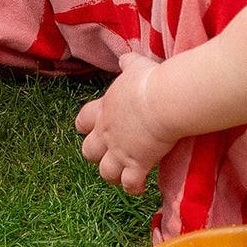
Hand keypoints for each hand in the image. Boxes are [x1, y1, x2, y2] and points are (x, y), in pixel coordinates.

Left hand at [74, 53, 176, 194]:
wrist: (163, 101)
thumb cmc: (149, 82)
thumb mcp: (135, 67)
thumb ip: (128, 64)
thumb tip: (125, 58)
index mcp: (103, 109)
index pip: (83, 120)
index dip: (84, 126)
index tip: (89, 129)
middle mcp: (106, 133)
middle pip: (88, 151)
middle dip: (95, 155)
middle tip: (107, 155)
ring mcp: (119, 151)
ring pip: (105, 172)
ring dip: (112, 175)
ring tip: (121, 177)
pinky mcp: (136, 164)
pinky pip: (130, 183)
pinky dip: (133, 187)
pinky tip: (140, 188)